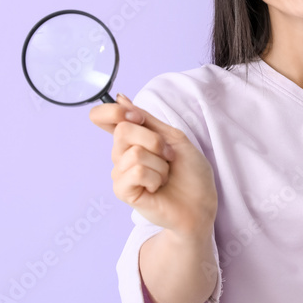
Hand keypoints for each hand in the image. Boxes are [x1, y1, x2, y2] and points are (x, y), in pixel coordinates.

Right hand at [89, 93, 217, 237]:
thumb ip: (147, 120)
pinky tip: (158, 187)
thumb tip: (120, 98)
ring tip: (165, 175)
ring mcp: (120, 173)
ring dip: (160, 163)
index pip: (102, 116)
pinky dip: (155, 177)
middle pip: (123, 129)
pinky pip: (136, 171)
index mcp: (131, 139)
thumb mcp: (173, 137)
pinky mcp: (123, 191)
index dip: (113, 111)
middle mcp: (121, 154)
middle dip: (155, 141)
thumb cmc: (191, 173)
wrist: (201, 204)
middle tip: (168, 156)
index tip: (138, 117)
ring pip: (134, 152)